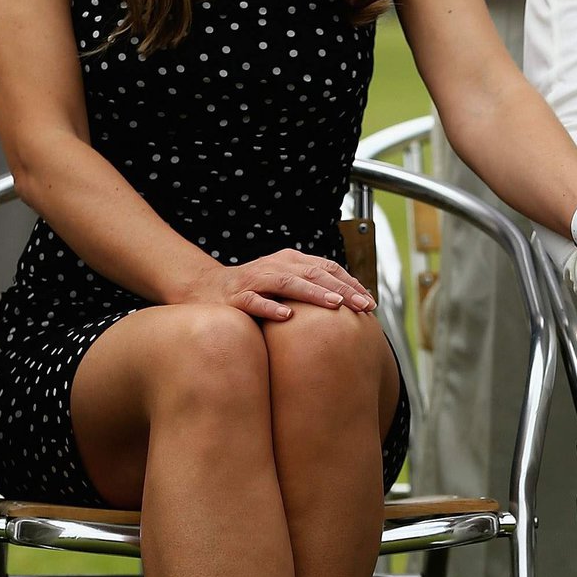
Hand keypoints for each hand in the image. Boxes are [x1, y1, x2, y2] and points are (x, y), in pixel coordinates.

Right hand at [182, 248, 376, 323]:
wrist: (205, 289)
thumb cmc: (253, 289)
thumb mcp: (285, 283)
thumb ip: (312, 287)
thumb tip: (352, 304)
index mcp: (291, 261)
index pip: (327, 268)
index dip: (351, 282)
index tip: (371, 300)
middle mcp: (275, 265)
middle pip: (314, 273)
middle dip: (342, 289)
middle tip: (364, 305)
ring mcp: (255, 279)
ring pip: (287, 283)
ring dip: (313, 293)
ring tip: (336, 304)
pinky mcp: (236, 296)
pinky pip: (254, 301)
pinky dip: (271, 307)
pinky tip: (287, 316)